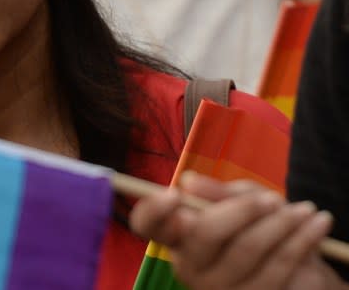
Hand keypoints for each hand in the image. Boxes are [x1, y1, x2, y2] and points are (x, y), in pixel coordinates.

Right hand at [130, 173, 344, 289]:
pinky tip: (316, 225)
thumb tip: (189, 183)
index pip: (147, 225)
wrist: (298, 266)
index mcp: (177, 236)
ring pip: (247, 250)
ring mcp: (219, 289)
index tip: (174, 194)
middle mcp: (189, 266)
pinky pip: (277, 269)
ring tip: (305, 209)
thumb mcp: (237, 200)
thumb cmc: (257, 225)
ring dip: (281, 225)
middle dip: (242, 210)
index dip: (154, 211)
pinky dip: (301, 242)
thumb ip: (217, 191)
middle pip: (203, 233)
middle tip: (272, 199)